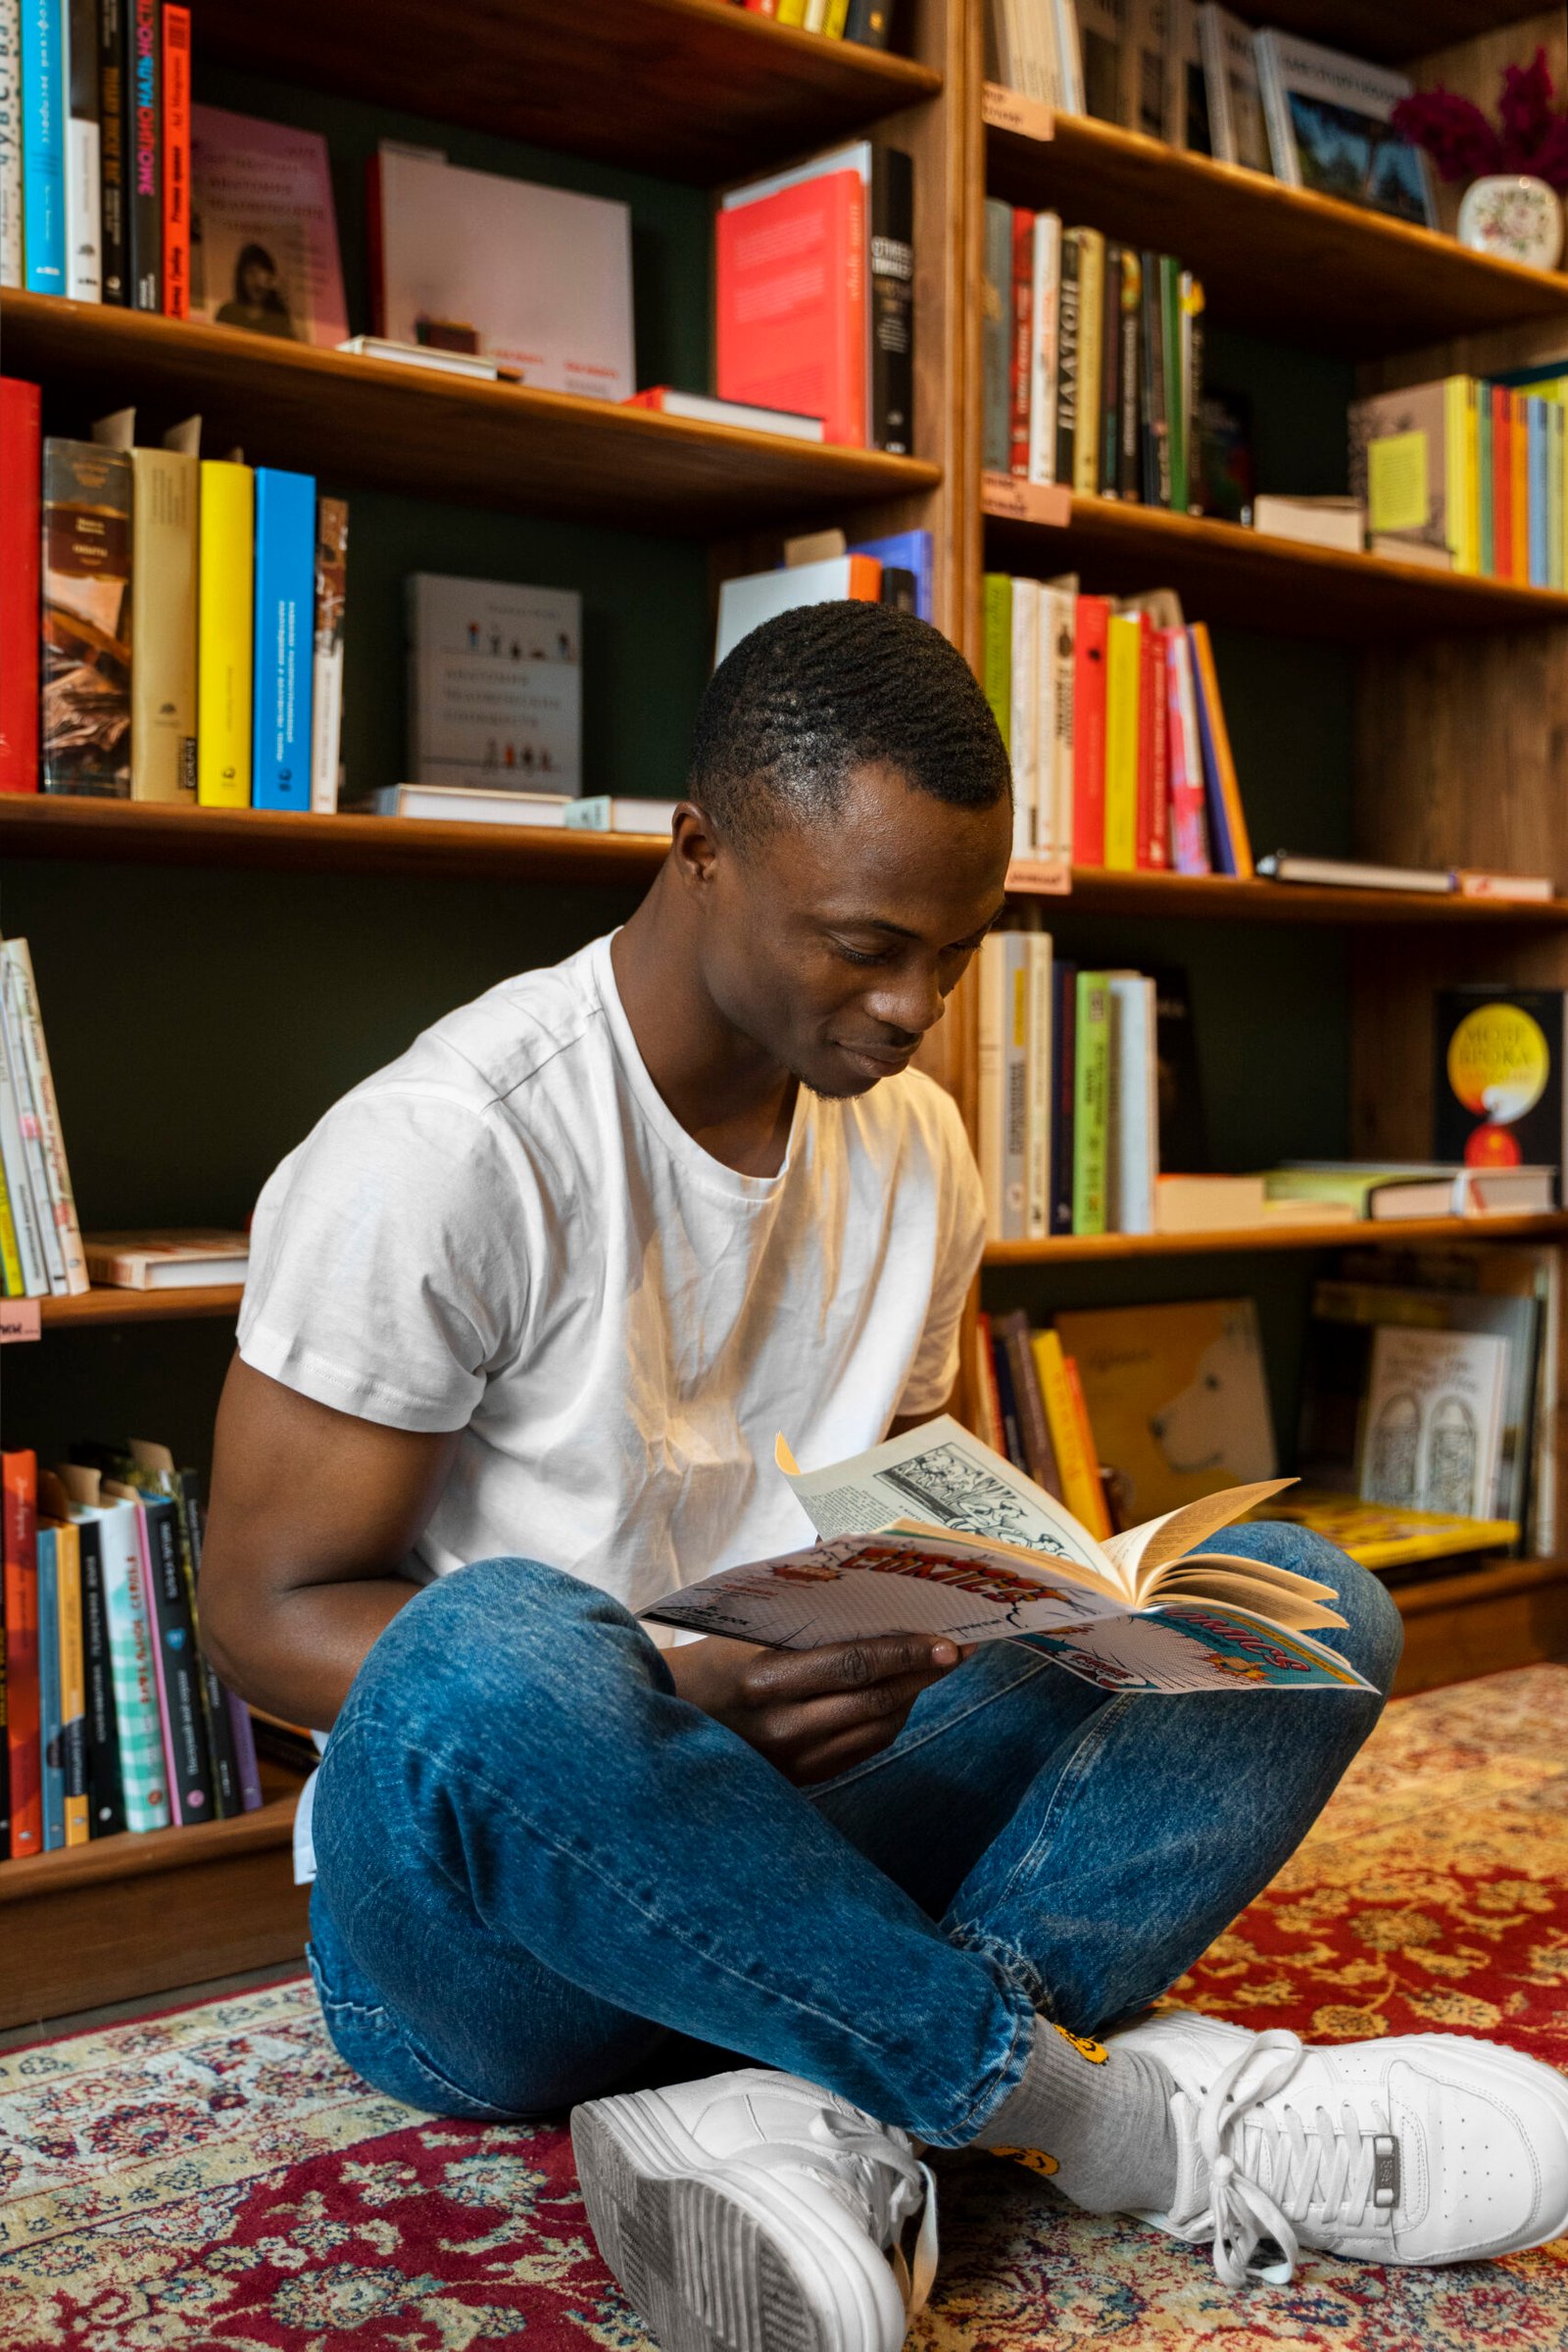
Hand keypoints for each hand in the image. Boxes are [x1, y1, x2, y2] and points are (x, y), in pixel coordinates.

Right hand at [664, 1632, 965, 1784]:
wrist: (672, 1713)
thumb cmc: (715, 1656)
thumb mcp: (751, 1628)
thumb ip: (807, 1610)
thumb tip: (865, 1573)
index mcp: (765, 1680)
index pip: (852, 1666)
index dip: (905, 1654)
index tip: (947, 1642)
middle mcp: (782, 1728)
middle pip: (874, 1701)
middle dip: (922, 1674)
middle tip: (958, 1650)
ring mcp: (793, 1761)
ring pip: (875, 1730)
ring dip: (910, 1696)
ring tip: (930, 1668)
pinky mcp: (801, 1780)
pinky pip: (861, 1750)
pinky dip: (887, 1721)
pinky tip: (898, 1696)